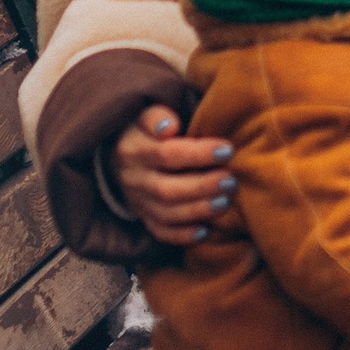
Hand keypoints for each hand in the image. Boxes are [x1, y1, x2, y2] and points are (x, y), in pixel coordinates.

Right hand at [112, 108, 234, 245]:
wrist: (118, 154)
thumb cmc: (144, 129)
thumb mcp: (144, 114)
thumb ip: (156, 115)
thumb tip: (170, 125)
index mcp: (132, 149)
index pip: (167, 154)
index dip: (198, 154)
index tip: (227, 150)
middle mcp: (132, 178)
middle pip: (167, 189)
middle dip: (202, 187)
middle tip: (231, 181)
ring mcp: (137, 201)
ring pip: (166, 214)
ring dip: (198, 210)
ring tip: (225, 202)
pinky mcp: (143, 217)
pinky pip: (161, 232)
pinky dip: (183, 235)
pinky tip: (206, 231)